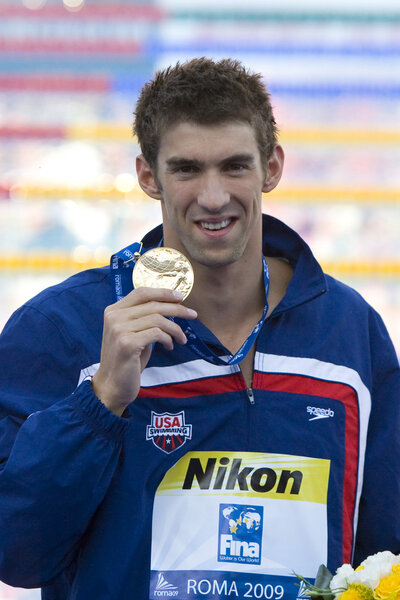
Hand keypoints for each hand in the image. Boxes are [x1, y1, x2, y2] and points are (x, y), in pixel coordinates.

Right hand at [91, 287, 196, 415]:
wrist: (113, 385)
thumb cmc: (128, 360)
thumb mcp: (135, 333)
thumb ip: (145, 318)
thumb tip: (172, 305)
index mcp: (114, 311)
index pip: (141, 292)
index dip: (163, 292)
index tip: (180, 297)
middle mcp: (114, 317)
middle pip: (153, 305)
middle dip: (177, 309)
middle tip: (192, 314)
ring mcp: (119, 330)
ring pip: (157, 319)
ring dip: (175, 329)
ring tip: (181, 339)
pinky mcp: (127, 344)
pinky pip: (157, 333)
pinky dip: (168, 339)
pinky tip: (170, 346)